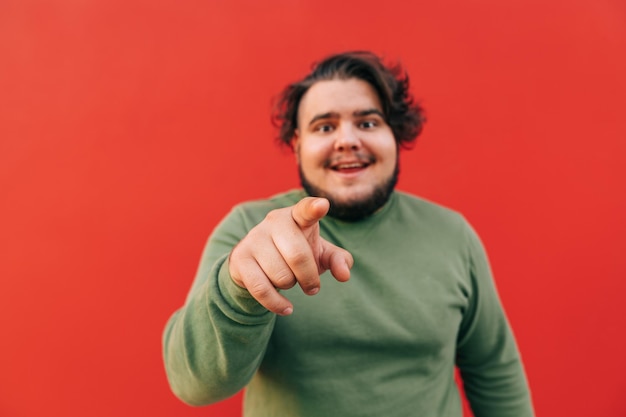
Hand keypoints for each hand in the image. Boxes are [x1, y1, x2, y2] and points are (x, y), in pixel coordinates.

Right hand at [228, 197, 352, 315]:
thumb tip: (344, 275)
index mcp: (296, 216)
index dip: (314, 208)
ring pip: (280, 276)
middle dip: (309, 278)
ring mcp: (254, 239)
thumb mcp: (320, 254)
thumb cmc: (295, 254)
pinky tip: (286, 308)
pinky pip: (261, 289)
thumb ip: (338, 260)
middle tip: (312, 287)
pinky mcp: (240, 259)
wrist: (257, 264)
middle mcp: (274, 222)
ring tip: (288, 281)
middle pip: (297, 256)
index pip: (306, 209)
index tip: (323, 206)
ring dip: (290, 286)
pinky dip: (277, 303)